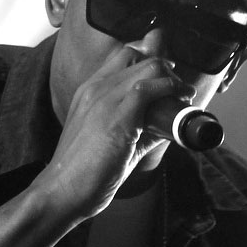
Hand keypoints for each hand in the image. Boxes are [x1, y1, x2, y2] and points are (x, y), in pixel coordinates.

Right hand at [38, 46, 194, 217]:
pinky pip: (150, 88)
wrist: (62, 191)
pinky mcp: (118, 116)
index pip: (123, 56)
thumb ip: (139, 131)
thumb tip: (168, 128)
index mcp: (89, 91)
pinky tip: (182, 98)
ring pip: (148, 67)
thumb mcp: (110, 141)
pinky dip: (171, 89)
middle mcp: (95, 88)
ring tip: (184, 94)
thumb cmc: (83, 172)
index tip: (167, 77)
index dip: (149, 62)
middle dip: (165, 68)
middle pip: (138, 56)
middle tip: (179, 88)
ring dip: (172, 78)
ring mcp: (105, 99)